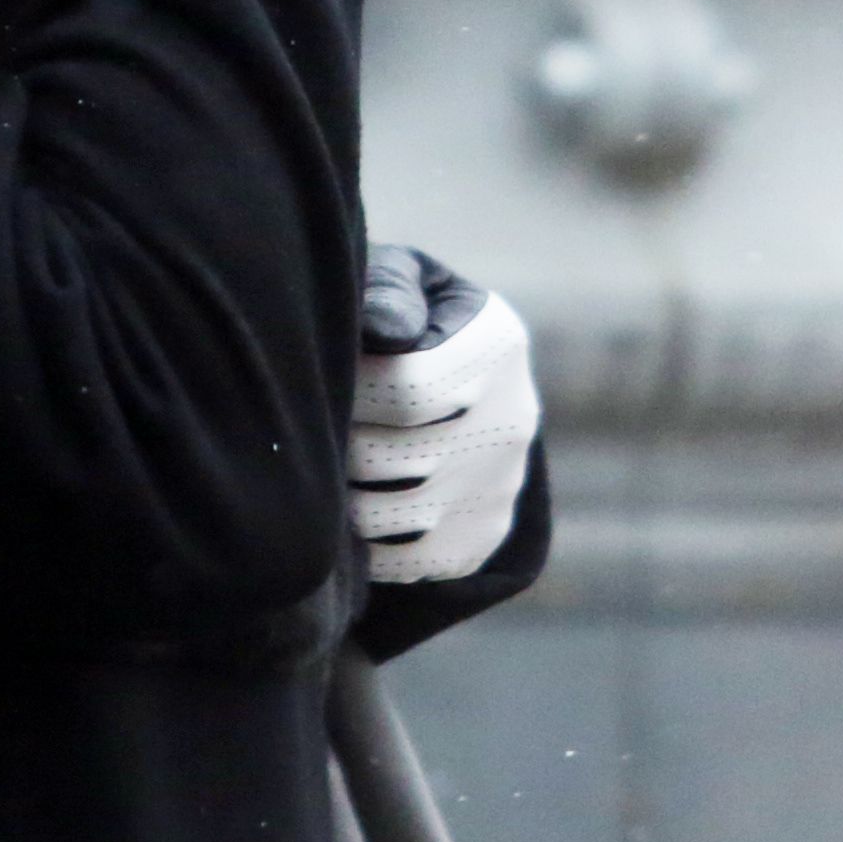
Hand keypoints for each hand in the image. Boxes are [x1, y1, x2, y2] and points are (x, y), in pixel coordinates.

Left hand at [353, 247, 537, 587]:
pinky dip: (362, 539)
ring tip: (337, 457)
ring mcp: (501, 488)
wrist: (452, 386)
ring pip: (387, 515)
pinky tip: (357, 497)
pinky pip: (400, 561)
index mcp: (497, 344)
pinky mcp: (480, 540)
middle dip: (341, 442)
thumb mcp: (399, 280)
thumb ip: (388, 289)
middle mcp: (513, 422)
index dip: (353, 390)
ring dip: (342, 492)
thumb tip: (385, 331)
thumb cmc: (402, 317)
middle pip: (391, 458)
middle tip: (329, 422)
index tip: (339, 372)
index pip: (408, 391)